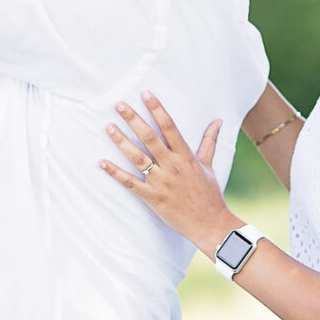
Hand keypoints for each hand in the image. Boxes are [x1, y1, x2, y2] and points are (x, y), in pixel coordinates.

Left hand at [101, 91, 237, 257]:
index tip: (146, 94)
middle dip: (134, 120)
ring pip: (138, 158)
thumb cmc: (210, 194)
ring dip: (122, 142)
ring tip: (109, 127)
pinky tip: (102, 162)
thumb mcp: (209, 165)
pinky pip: (131, 183)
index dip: (157, 109)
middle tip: (119, 105)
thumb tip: (218, 120)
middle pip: (150, 138)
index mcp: (186, 156)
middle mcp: (172, 166)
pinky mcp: (152, 198)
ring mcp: (161, 182)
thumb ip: (209, 141)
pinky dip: (115, 173)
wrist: (210, 224)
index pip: (169, 127)